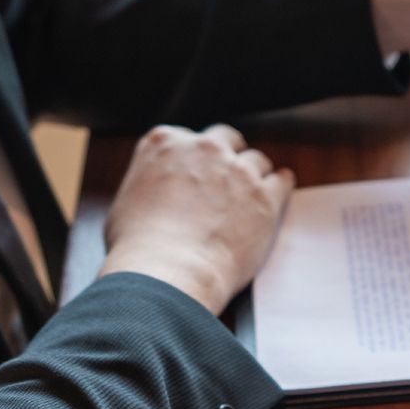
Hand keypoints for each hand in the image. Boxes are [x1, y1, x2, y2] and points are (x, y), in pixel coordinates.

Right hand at [100, 124, 293, 314]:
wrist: (168, 271)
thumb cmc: (139, 247)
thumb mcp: (127, 201)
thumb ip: (150, 183)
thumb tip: (158, 194)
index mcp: (164, 143)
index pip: (186, 137)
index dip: (194, 158)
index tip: (197, 172)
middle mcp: (203, 148)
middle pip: (226, 138)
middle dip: (228, 155)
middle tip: (227, 178)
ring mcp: (238, 170)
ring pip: (256, 160)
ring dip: (254, 176)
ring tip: (250, 198)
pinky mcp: (265, 196)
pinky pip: (282, 180)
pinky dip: (280, 185)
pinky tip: (278, 192)